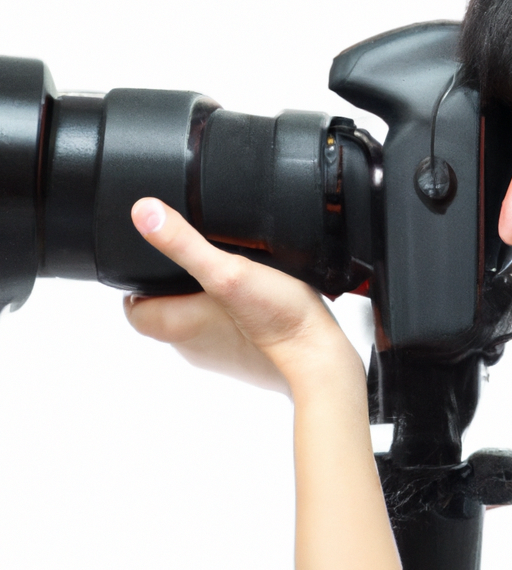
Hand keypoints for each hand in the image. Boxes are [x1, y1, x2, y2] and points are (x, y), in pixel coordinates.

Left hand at [124, 198, 363, 397]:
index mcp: (175, 325)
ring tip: (232, 272)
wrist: (319, 357)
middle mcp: (192, 345)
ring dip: (208, 298)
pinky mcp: (246, 357)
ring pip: (199, 319)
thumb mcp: (227, 270)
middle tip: (201, 257)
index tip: (157, 260)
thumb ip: (184, 242)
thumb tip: (143, 212)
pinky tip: (257, 297)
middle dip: (177, 284)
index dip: (139, 282)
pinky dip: (235, 313)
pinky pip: (228, 330)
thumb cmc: (275, 318)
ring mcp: (220, 355)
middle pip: (167, 310)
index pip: (133, 307)